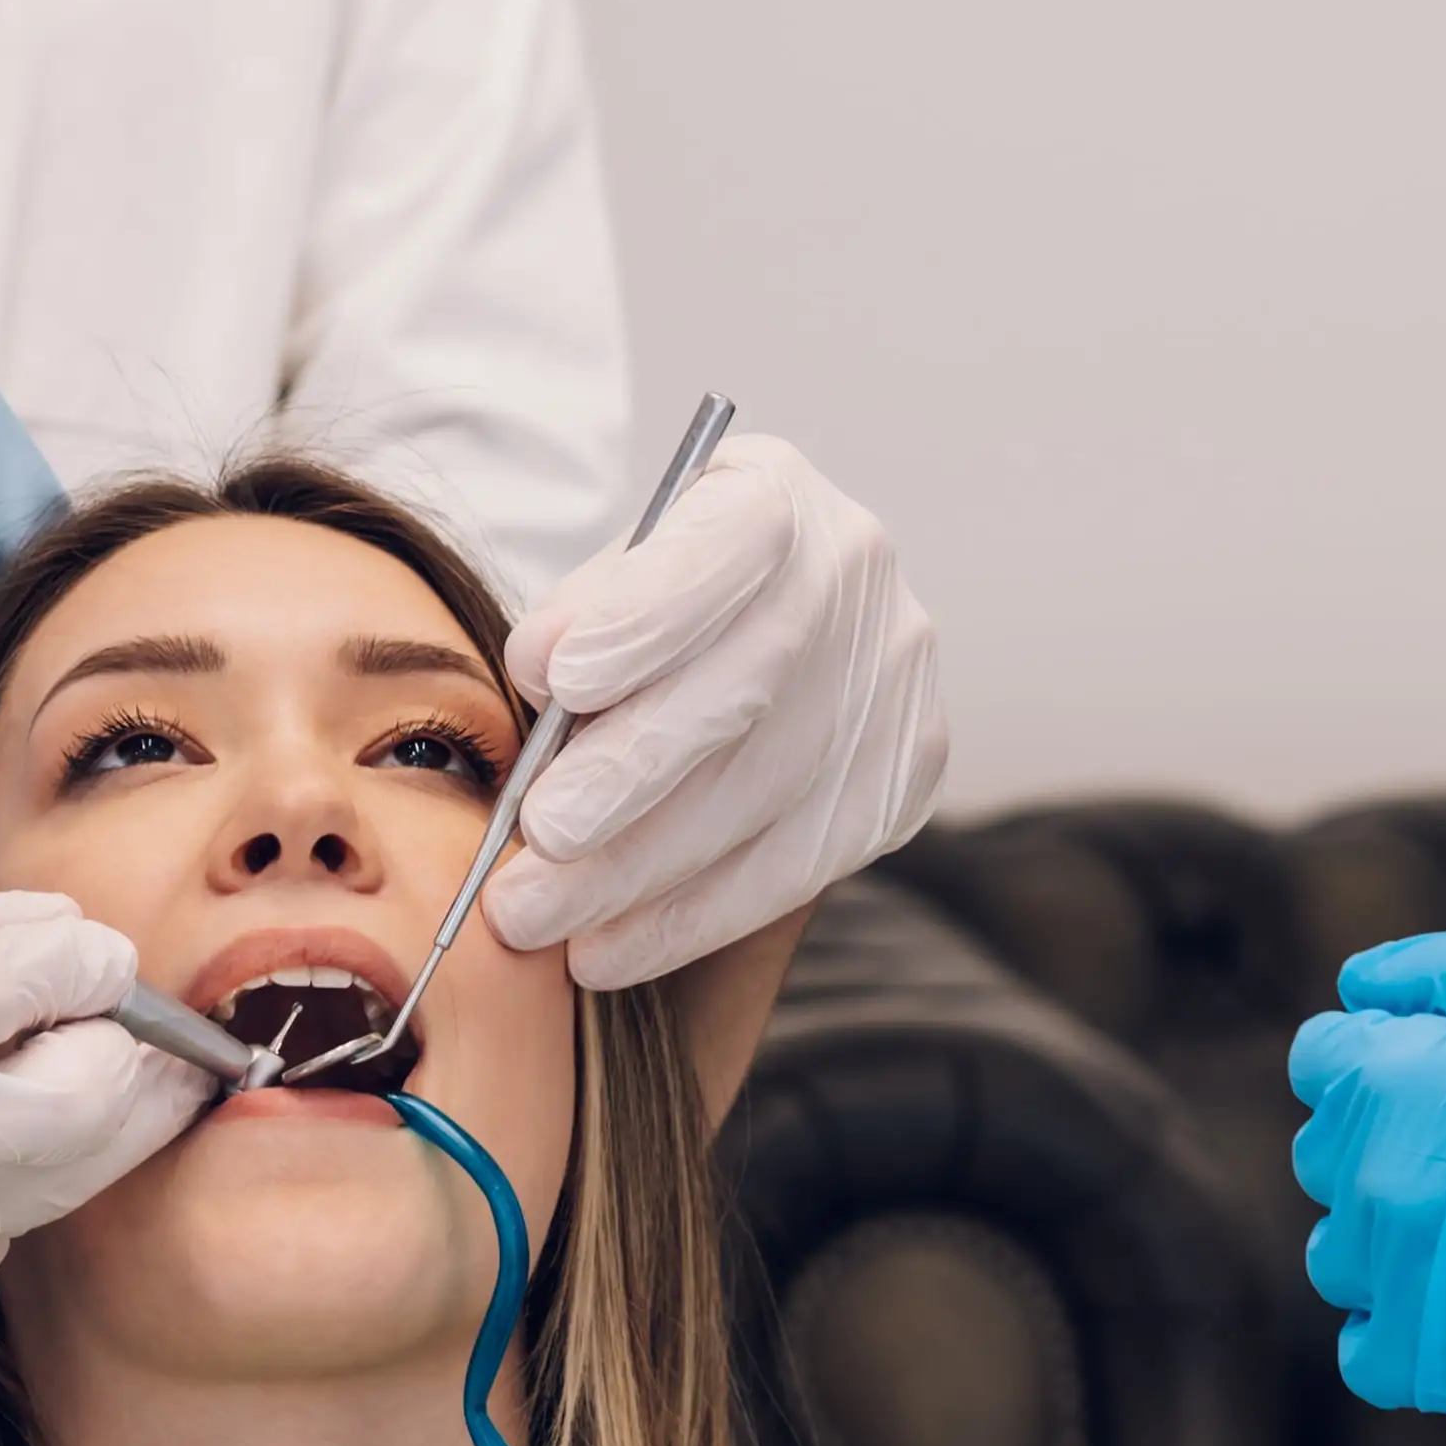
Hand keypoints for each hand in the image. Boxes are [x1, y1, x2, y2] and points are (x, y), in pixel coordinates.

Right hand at [0, 892, 209, 1445]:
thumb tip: (11, 937)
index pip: (24, 976)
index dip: (77, 954)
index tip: (85, 948)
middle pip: (96, 1088)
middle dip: (128, 1041)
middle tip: (117, 1016)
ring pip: (67, 1175)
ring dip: (90, 1118)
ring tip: (61, 1076)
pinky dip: (9, 1192)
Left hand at [482, 436, 948, 989]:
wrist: (776, 626)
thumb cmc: (663, 603)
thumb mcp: (613, 576)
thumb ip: (581, 615)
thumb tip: (543, 672)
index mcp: (773, 497)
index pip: (722, 546)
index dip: (644, 616)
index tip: (555, 678)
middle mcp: (855, 574)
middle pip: (748, 687)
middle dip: (630, 774)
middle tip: (536, 839)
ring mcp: (896, 676)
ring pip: (768, 792)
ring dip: (640, 871)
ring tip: (537, 917)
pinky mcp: (910, 771)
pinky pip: (800, 864)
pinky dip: (692, 917)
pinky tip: (608, 948)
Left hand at [1286, 931, 1445, 1426]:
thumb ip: (1440, 972)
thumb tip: (1352, 988)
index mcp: (1401, 1082)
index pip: (1321, 1060)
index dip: (1385, 1053)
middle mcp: (1381, 1184)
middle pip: (1329, 1153)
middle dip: (1392, 1136)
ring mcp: (1409, 1285)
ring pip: (1342, 1254)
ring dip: (1392, 1233)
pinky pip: (1367, 1351)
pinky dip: (1399, 1326)